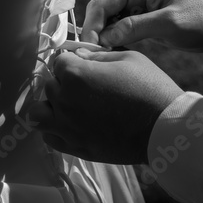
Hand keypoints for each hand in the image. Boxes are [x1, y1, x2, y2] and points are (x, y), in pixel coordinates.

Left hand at [29, 49, 182, 163]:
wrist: (164, 129)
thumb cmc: (150, 88)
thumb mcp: (127, 58)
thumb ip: (95, 55)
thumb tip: (77, 57)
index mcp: (76, 75)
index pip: (58, 61)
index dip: (72, 61)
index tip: (86, 65)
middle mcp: (65, 101)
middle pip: (49, 85)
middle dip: (64, 81)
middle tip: (86, 85)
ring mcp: (67, 127)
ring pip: (38, 113)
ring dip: (50, 105)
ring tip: (69, 105)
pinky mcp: (75, 147)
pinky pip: (48, 137)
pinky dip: (53, 129)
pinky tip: (69, 124)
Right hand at [82, 0, 202, 51]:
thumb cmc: (202, 17)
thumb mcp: (169, 23)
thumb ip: (135, 28)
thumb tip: (104, 39)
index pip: (102, 2)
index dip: (92, 26)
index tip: (89, 49)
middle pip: (100, 10)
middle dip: (95, 32)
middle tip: (94, 56)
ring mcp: (134, 1)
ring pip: (106, 20)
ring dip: (103, 37)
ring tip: (103, 56)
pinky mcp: (138, 15)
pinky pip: (117, 27)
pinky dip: (113, 39)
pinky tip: (114, 51)